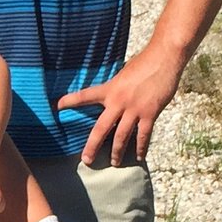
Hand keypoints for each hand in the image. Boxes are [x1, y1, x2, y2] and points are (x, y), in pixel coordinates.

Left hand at [56, 45, 185, 166]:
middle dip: (93, 146)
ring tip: (114, 163)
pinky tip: (138, 157)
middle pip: (102, 128)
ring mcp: (134, 109)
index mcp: (110, 89)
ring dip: (117, 151)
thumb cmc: (144, 62)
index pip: (85, 96)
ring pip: (122, 136)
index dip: (70, 101)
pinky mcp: (150, 113)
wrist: (164, 58)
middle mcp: (119, 101)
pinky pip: (143, 135)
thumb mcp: (123, 74)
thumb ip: (117, 88)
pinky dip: (141, 148)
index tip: (57, 107)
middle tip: (86, 159)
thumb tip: (113, 98)